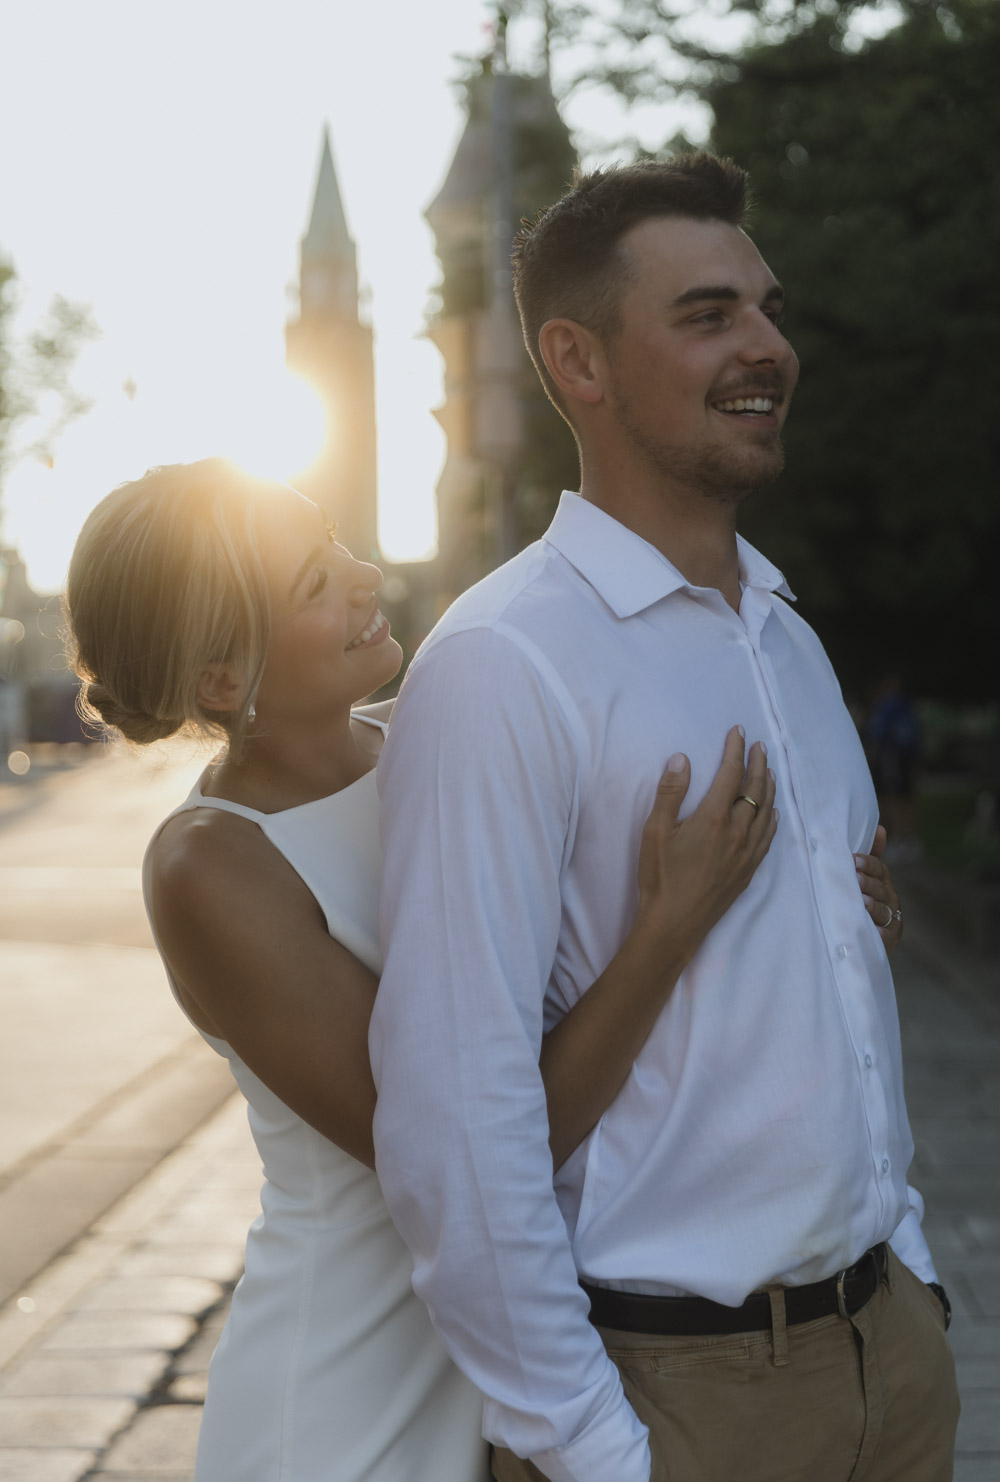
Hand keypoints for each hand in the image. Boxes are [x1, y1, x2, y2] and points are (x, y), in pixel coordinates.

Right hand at [634, 726, 777, 965]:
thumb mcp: (655, 831)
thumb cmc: (660, 877)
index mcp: (713, 817)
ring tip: (769, 771)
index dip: (736, 750)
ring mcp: (747, 852)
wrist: (675, 923)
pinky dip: (773, 817)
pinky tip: (773, 812)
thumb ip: (670, 792)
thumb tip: (681, 758)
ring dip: (769, 787)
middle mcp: (737, 831)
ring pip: (767, 811)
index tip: (739, 732)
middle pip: (755, 789)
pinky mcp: (749, 869)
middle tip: (760, 746)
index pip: (731, 773)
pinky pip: (769, 836)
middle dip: (758, 763)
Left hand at [854, 825, 902, 950]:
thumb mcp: (864, 876)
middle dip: (868, 883)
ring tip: (862, 902)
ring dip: (873, 906)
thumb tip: (880, 828)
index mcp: (883, 881)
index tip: (853, 860)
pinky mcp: (890, 939)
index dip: (868, 864)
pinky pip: (885, 936)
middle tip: (855, 879)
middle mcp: (890, 898)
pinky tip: (872, 930)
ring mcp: (891, 919)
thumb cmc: (862, 898)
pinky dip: (879, 934)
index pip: (879, 869)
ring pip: (882, 911)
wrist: (865, 935)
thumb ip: (870, 855)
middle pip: (880, 889)